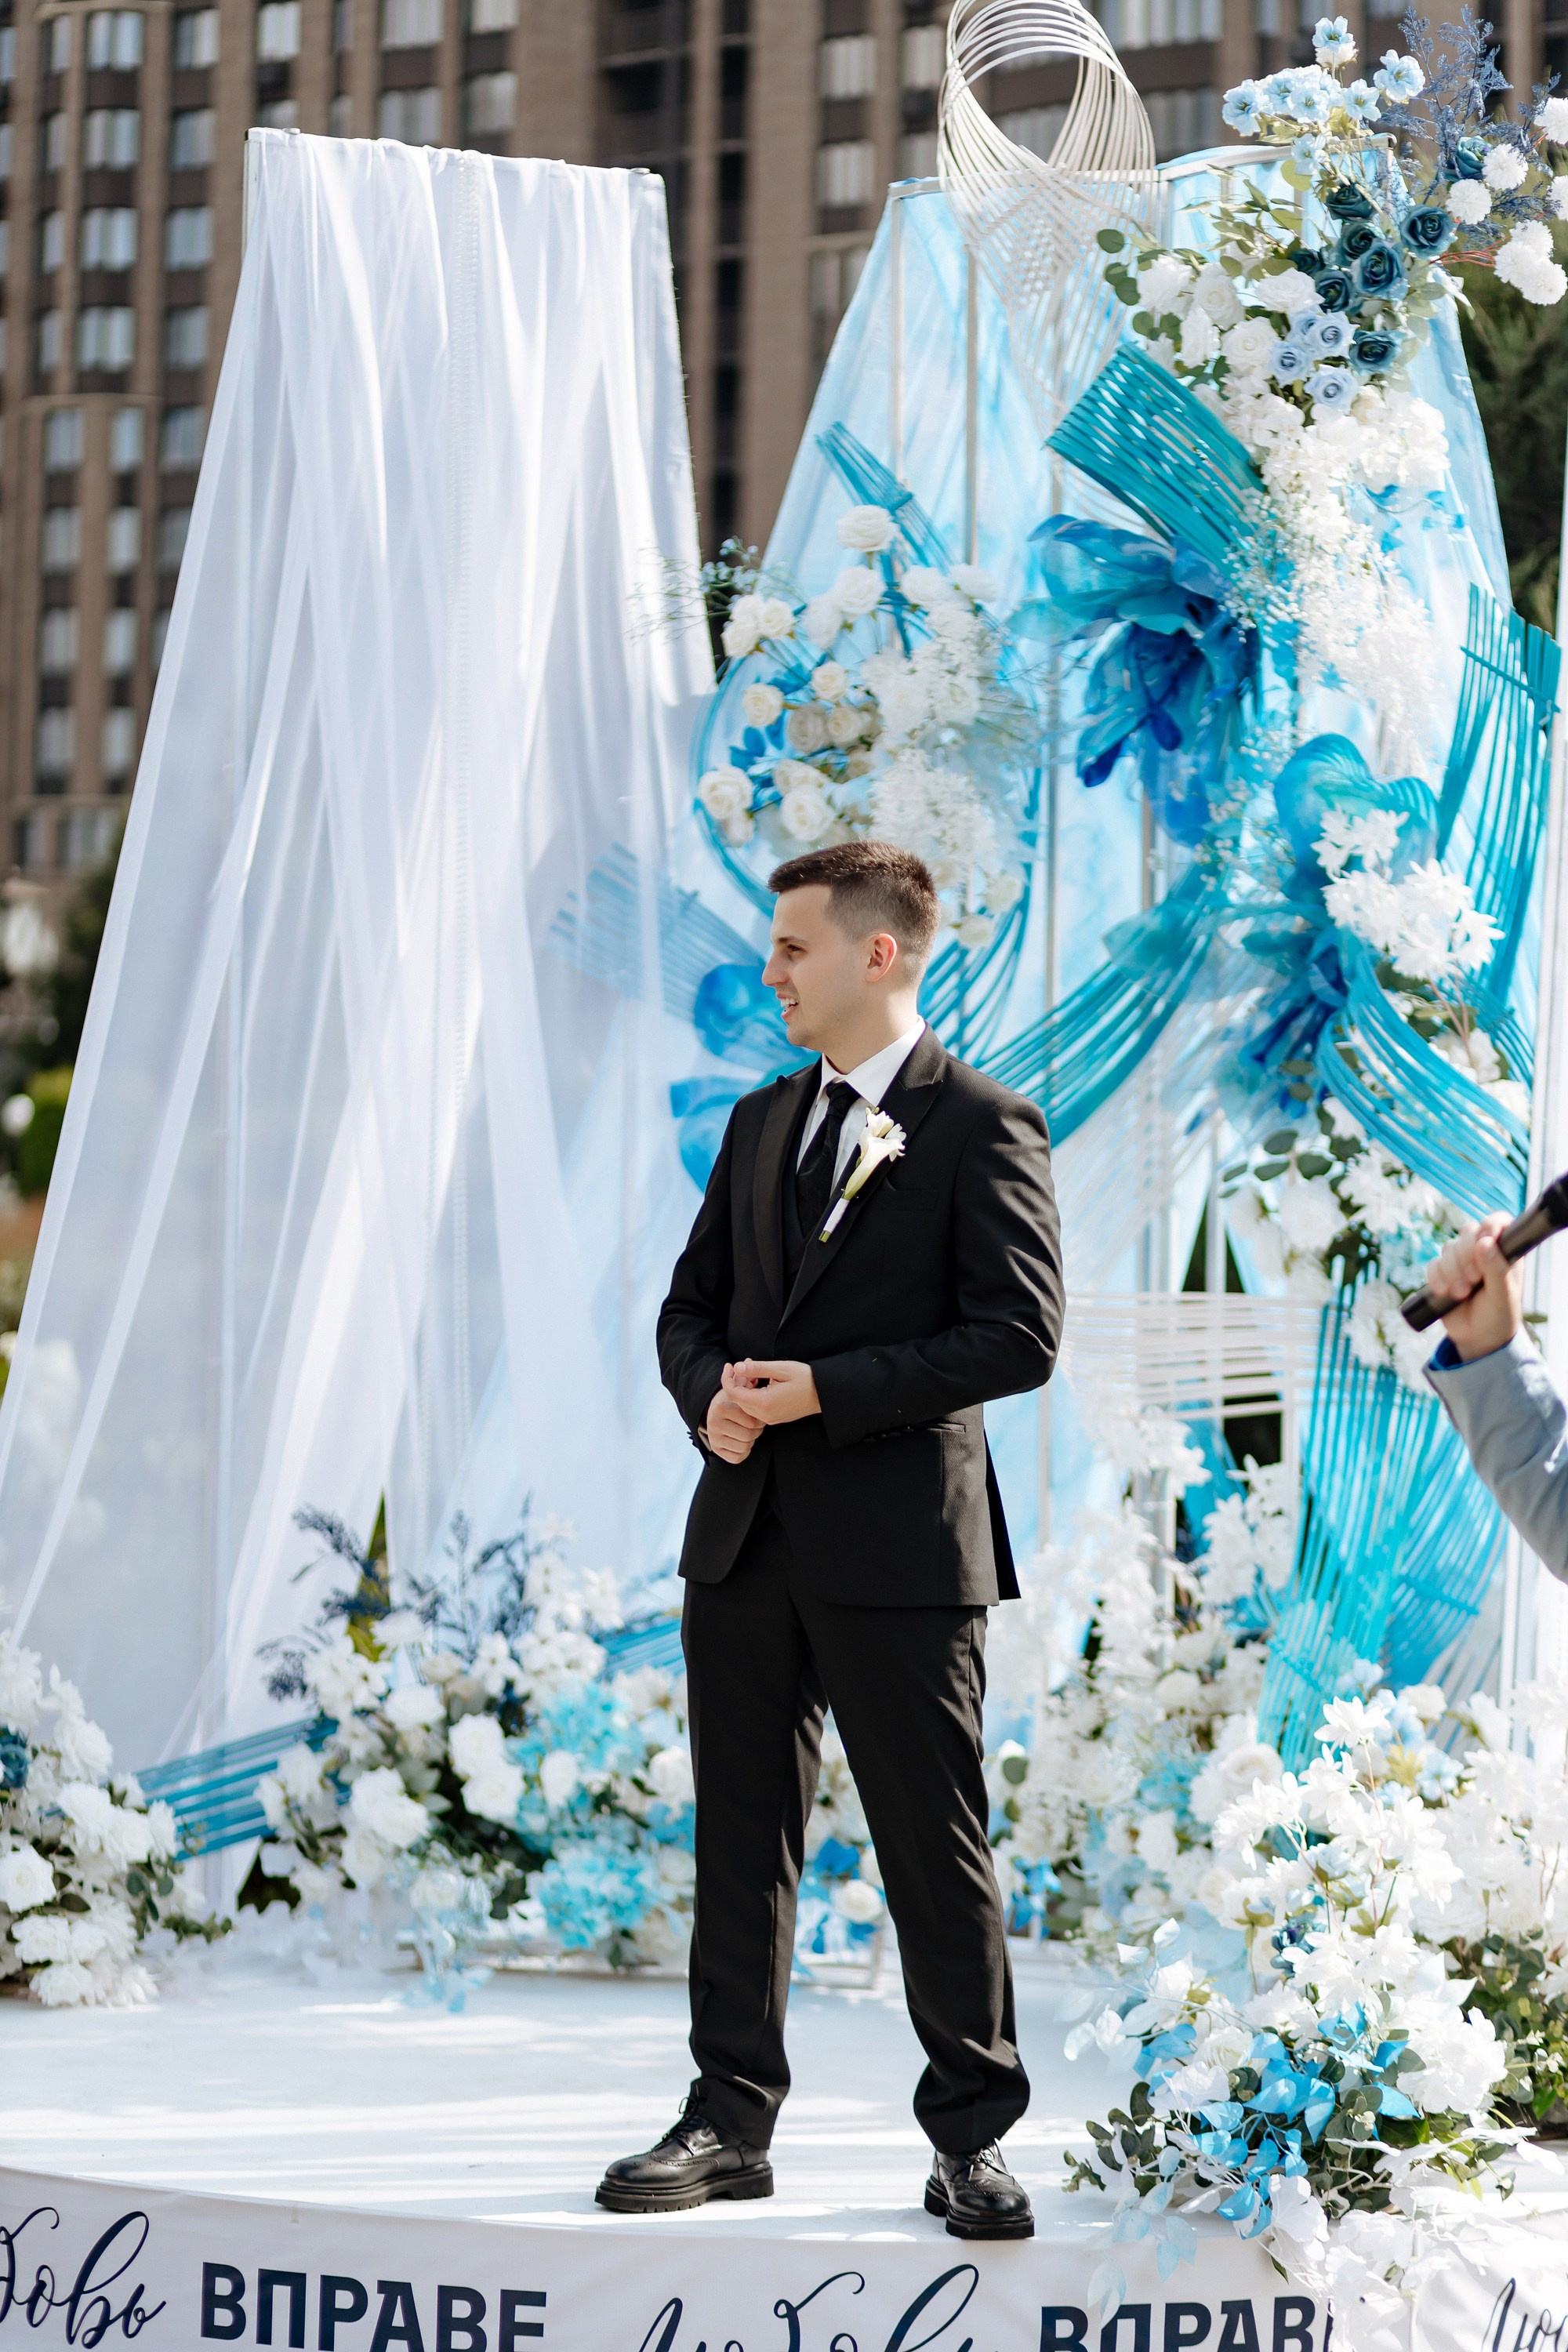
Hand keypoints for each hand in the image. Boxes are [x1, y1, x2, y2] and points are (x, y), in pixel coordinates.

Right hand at [705, 1367, 765, 1463]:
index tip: (757, 1414)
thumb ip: (745, 1377)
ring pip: (745, 1446)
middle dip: (756, 1430)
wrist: (715, 1413)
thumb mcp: (739, 1388)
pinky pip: (738, 1456)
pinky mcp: (716, 1449)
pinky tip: (741, 1440)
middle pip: (750, 1434)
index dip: (760, 1419)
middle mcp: (714, 1422)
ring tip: (748, 1431)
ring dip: (751, 1440)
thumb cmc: (733, 1400)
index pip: (752, 1421)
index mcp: (721, 1406)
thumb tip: (748, 1361)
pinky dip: (743, 1451)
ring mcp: (714, 1437)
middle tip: (755, 1425)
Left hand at [723, 1358, 820, 1424]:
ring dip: (744, 1388)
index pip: (733, 1393)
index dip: (727, 1378)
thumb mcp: (780, 1368)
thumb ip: (756, 1368)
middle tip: (743, 1365)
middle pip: (737, 1400)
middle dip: (736, 1381)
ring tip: (753, 1372)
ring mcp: (769, 1419)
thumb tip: (737, 1367)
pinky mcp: (773, 1418)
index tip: (729, 1365)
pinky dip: (752, 1395)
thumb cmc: (805, 1379)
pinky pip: (755, 1408)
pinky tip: (759, 1382)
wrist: (823, 1394)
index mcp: (764, 1403)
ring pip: (745, 1405)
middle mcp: (764, 1415)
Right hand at [1427, 1211, 1522, 1362]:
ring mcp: (1461, 1260)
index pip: (1497, 1222)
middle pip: (1467, 1233)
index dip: (1489, 1226)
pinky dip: (1436, 1278)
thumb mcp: (1503, 1296)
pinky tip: (1445, 1293)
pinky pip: (1432, 1264)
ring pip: (1448, 1248)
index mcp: (1504, 1251)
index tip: (1484, 1241)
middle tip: (1475, 1280)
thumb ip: (1497, 1270)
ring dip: (1453, 1272)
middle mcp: (1482, 1250)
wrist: (1478, 1338)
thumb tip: (1485, 1243)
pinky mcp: (1442, 1272)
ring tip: (1462, 1294)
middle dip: (1467, 1257)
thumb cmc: (1499, 1316)